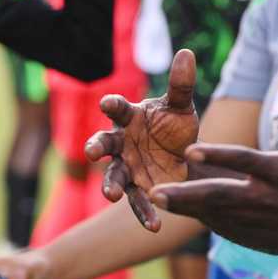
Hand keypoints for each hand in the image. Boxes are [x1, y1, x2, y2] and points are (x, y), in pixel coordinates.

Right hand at [85, 48, 198, 231]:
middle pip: (104, 143)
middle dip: (96, 146)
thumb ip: (181, 85)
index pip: (117, 108)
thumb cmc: (174, 125)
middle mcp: (122, 142)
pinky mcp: (138, 188)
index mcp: (130, 117)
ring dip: (110, 185)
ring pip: (113, 176)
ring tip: (111, 196)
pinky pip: (138, 201)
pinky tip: (155, 225)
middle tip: (91, 152)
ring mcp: (127, 167)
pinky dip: (145, 213)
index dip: (112, 104)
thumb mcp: (182, 107)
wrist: (185, 157)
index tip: (107, 102)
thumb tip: (187, 53)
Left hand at [149, 64, 277, 254]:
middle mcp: (273, 199)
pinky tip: (190, 216)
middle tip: (156, 192)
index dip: (217, 156)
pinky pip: (235, 232)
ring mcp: (270, 223)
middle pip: (223, 197)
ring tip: (159, 201)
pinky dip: (212, 224)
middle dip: (188, 196)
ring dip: (191, 210)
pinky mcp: (271, 238)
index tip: (189, 151)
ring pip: (222, 218)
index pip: (245, 161)